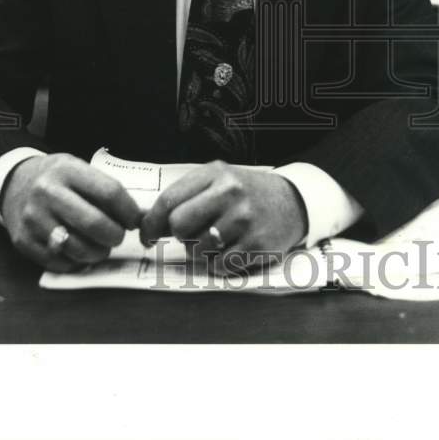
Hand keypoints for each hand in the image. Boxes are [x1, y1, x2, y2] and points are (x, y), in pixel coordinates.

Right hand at [0, 153, 141, 271]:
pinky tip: (79, 252)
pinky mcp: (23, 242)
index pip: (109, 192)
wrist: (13, 183)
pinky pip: (60, 263)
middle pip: (94, 223)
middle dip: (115, 235)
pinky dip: (76, 262)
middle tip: (118, 236)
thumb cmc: (56, 178)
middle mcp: (47, 192)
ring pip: (78, 248)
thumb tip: (141, 216)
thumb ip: (106, 191)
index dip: (129, 211)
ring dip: (98, 253)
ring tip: (101, 246)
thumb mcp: (79, 170)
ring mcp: (33, 219)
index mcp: (67, 170)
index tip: (135, 220)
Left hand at [139, 161, 307, 272]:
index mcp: (215, 174)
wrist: (292, 201)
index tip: (147, 235)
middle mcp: (230, 193)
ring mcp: (245, 219)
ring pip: (197, 249)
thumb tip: (146, 222)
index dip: (151, 222)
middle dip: (179, 236)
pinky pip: (219, 265)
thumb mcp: (217, 179)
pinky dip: (218, 263)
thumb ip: (185, 195)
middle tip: (190, 235)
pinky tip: (230, 250)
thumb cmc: (246, 193)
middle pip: (179, 225)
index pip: (169, 200)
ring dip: (200, 251)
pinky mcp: (257, 244)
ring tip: (216, 240)